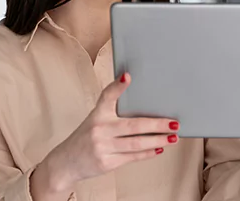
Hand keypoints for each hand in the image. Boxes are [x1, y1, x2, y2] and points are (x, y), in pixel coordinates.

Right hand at [31, 73, 177, 197]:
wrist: (65, 162)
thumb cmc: (86, 137)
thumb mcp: (95, 120)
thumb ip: (113, 112)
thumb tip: (143, 105)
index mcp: (97, 114)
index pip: (107, 96)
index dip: (117, 86)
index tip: (128, 76)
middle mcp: (99, 129)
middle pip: (134, 125)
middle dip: (157, 124)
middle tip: (174, 123)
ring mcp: (102, 147)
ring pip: (136, 143)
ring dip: (158, 140)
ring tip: (172, 138)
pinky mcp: (106, 162)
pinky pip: (132, 157)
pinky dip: (148, 153)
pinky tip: (159, 149)